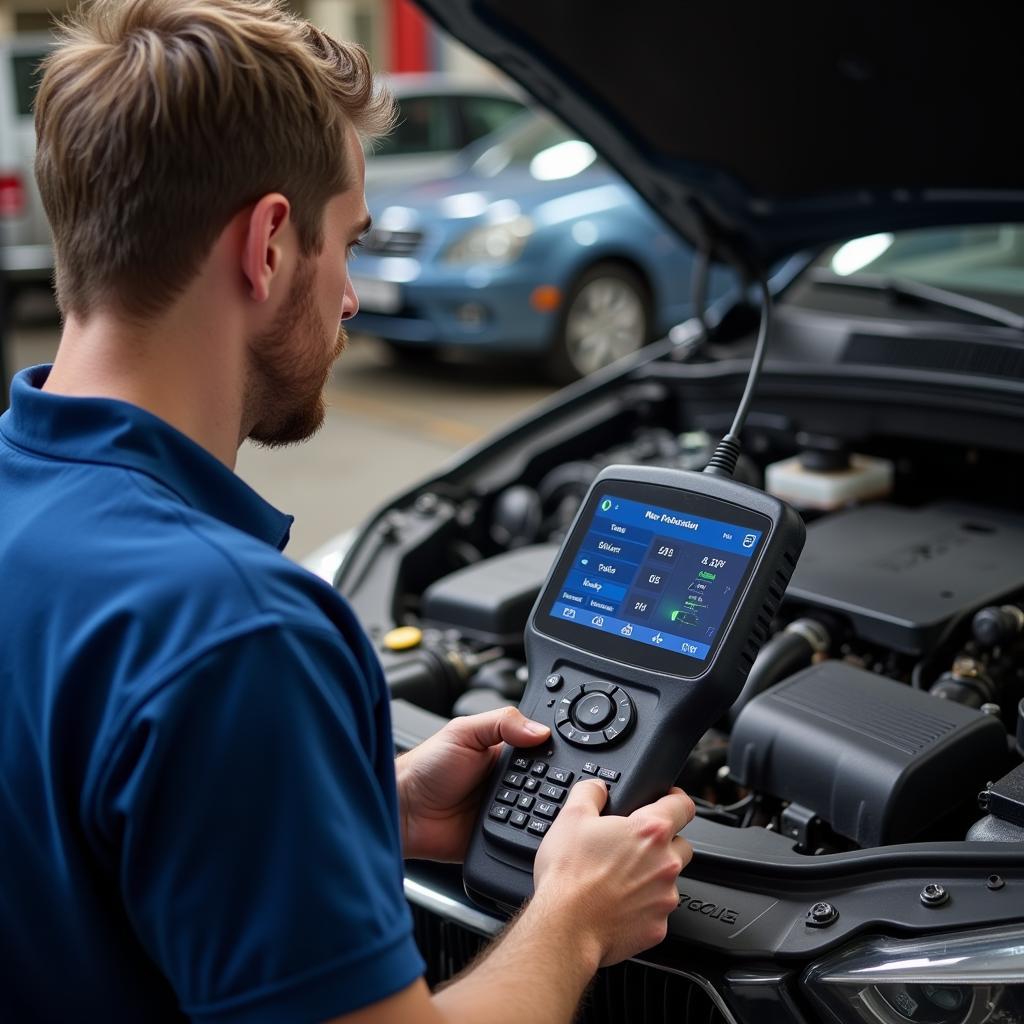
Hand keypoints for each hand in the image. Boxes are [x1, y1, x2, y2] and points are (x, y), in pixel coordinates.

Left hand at [396, 706, 549, 862]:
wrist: (405, 811)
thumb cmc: (426, 767)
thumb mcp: (463, 731)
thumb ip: (501, 723)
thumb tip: (539, 729)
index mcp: (505, 752)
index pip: (541, 751)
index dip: (553, 753)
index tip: (566, 757)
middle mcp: (510, 781)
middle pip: (548, 784)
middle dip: (554, 786)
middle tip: (552, 787)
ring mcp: (507, 810)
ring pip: (541, 813)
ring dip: (545, 813)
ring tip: (545, 810)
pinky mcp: (501, 836)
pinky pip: (524, 838)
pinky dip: (531, 837)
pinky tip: (534, 833)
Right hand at [533, 780, 694, 966]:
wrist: (565, 927)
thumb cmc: (569, 875)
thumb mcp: (571, 817)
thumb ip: (590, 792)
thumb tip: (597, 787)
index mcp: (650, 831)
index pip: (683, 805)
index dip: (675, 799)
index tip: (667, 802)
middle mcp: (666, 863)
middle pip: (680, 845)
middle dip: (662, 844)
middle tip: (632, 847)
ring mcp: (665, 898)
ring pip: (668, 881)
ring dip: (651, 878)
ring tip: (618, 880)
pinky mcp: (659, 927)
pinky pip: (657, 911)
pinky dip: (642, 907)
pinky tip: (617, 904)